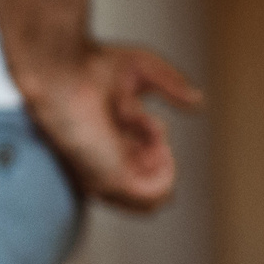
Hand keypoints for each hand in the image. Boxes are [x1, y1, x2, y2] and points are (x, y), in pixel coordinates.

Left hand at [15, 41, 203, 211]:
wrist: (64, 72)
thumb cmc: (92, 65)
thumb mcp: (145, 71)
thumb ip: (173, 88)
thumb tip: (199, 103)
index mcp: (103, 148)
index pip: (140, 167)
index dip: (155, 141)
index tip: (142, 117)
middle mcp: (101, 167)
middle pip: (149, 182)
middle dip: (161, 156)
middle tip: (149, 127)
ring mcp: (104, 177)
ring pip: (155, 194)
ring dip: (165, 163)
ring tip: (150, 131)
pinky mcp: (109, 180)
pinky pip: (155, 197)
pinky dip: (167, 170)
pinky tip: (152, 140)